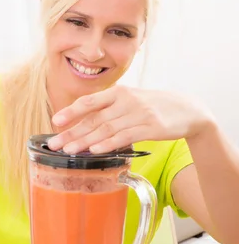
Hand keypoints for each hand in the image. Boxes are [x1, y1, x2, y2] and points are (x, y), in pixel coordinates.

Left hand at [47, 85, 213, 154]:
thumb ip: (107, 108)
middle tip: (55, 144)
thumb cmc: (151, 106)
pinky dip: (108, 144)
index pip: (89, 102)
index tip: (55, 121)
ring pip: (106, 129)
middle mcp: (126, 101)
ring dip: (85, 141)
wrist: (188, 110)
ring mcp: (139, 114)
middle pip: (94, 118)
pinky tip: (95, 150)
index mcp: (118, 92)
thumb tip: (80, 124)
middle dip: (72, 132)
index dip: (71, 111)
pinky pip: (125, 137)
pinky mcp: (151, 128)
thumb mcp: (129, 100)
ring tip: (69, 150)